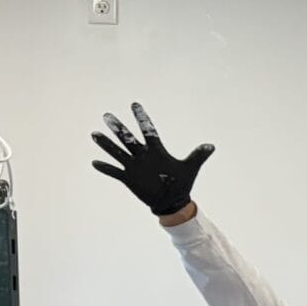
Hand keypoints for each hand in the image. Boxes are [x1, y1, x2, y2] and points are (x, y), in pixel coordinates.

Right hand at [91, 103, 212, 220]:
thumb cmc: (182, 183)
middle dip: (118, 129)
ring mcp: (134, 166)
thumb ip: (198, 156)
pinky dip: (106, 168)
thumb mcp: (190, 168)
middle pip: (128, 139)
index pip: (148, 131)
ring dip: (107, 144)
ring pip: (118, 152)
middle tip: (107, 116)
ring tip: (95, 134)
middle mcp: (143, 155)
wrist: (173, 201)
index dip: (142, 119)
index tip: (134, 105)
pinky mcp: (129, 178)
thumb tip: (211, 146)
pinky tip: (95, 163)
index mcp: (156, 151)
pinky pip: (115, 172)